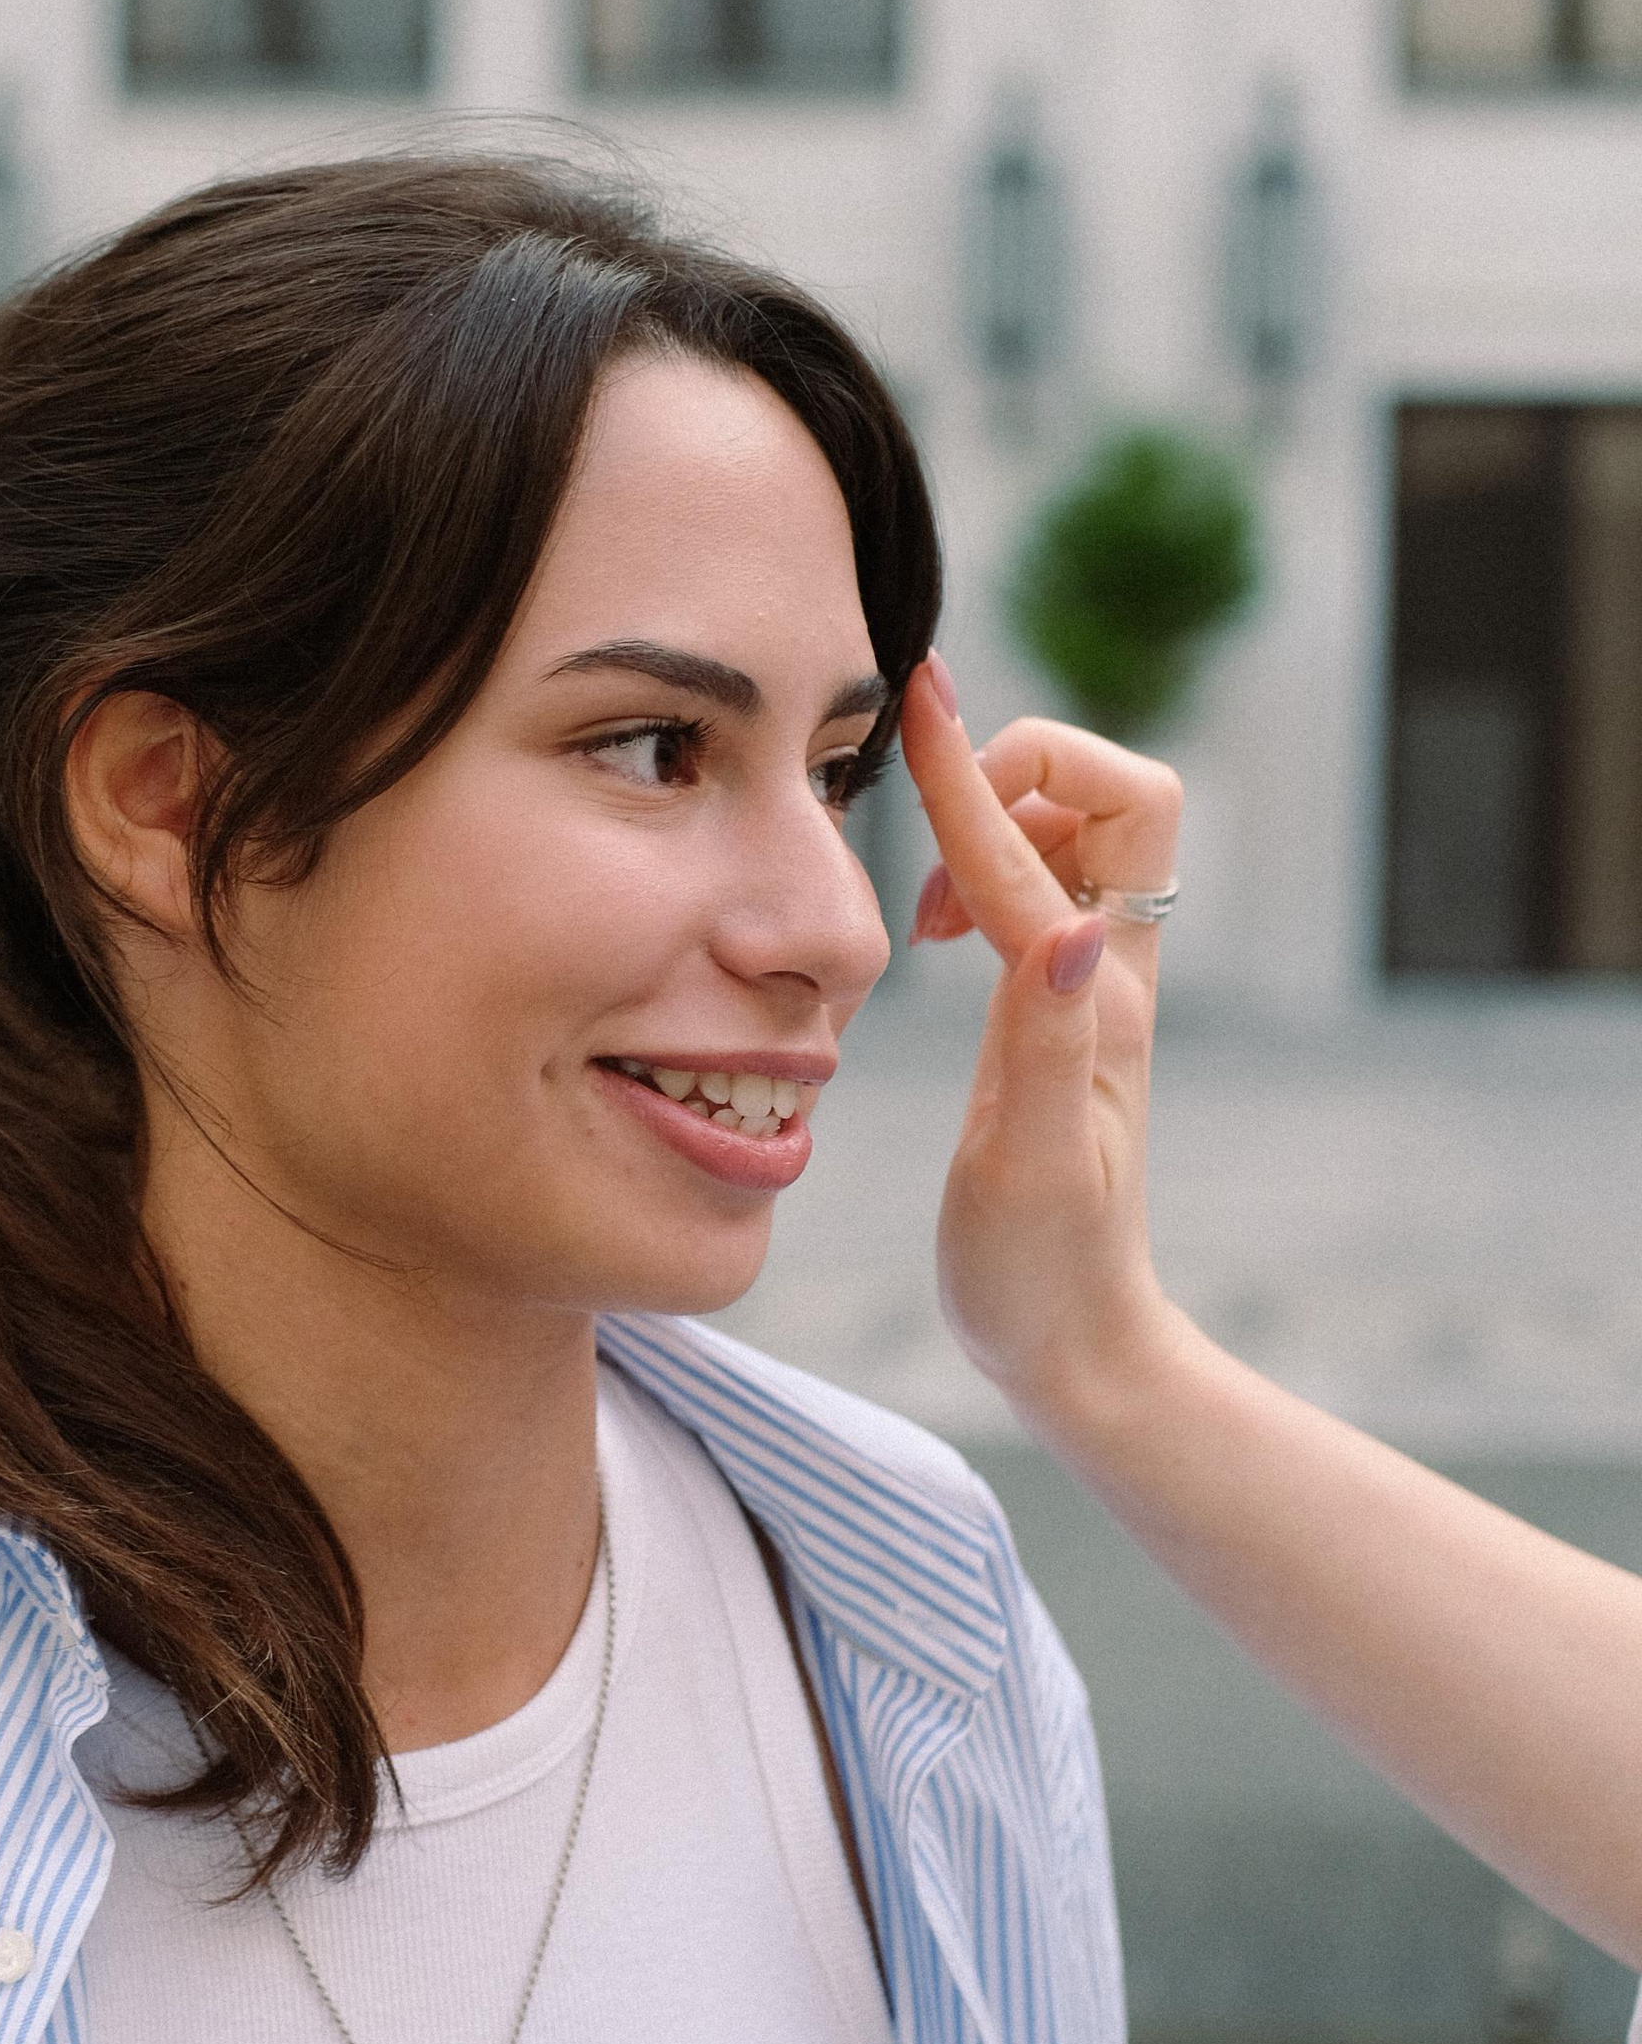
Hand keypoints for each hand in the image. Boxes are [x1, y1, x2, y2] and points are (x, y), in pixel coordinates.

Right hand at [896, 657, 1182, 1438]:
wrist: (1075, 1347)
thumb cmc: (1039, 1277)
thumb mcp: (1028, 1166)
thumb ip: (1043, 1042)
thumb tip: (1068, 925)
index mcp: (1093, 1004)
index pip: (1034, 850)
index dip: (968, 772)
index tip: (918, 696)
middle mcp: (1105, 977)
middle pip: (1124, 796)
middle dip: (1033, 768)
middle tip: (945, 832)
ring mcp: (1088, 988)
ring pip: (1080, 834)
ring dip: (1002, 821)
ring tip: (930, 908)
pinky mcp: (1061, 1009)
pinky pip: (1040, 886)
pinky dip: (987, 868)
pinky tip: (939, 931)